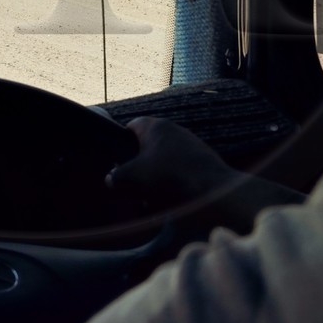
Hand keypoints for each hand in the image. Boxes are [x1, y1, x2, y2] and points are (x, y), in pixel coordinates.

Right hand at [106, 117, 241, 209]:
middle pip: (148, 143)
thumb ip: (117, 176)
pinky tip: (171, 196)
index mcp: (155, 126)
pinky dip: (173, 179)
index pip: (132, 126)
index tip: (119, 159)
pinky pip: (180, 166)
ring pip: (164, 156)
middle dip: (140, 162)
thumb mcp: (134, 178)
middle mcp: (173, 129)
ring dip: (156, 173)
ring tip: (152, 194)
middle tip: (134, 180)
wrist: (211, 188)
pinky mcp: (202, 158)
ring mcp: (190, 143)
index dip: (122, 141)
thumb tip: (111, 179)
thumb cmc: (168, 176)